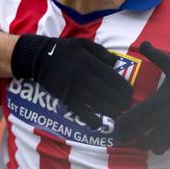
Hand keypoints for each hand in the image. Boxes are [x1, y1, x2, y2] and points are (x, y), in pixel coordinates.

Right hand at [11, 35, 131, 128]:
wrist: (40, 57)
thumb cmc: (65, 49)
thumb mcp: (83, 43)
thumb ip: (101, 52)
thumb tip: (116, 63)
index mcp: (88, 61)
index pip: (111, 77)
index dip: (122, 87)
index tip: (129, 93)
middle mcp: (82, 75)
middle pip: (106, 92)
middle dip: (119, 101)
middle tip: (127, 106)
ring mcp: (73, 87)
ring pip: (96, 103)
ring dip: (110, 111)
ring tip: (119, 114)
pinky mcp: (65, 97)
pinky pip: (79, 110)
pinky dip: (89, 119)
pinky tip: (98, 124)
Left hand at [114, 41, 169, 153]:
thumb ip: (155, 55)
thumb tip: (142, 43)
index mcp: (160, 99)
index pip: (136, 115)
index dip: (124, 123)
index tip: (114, 127)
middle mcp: (165, 115)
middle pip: (141, 132)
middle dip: (128, 137)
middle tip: (118, 139)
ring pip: (153, 143)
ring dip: (143, 144)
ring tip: (136, 142)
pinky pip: (167, 145)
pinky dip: (158, 147)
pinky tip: (153, 145)